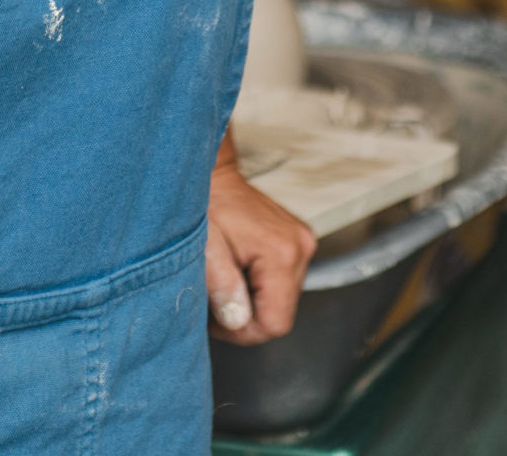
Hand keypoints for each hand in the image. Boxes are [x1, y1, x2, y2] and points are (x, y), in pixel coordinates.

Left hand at [204, 140, 316, 345]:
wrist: (212, 173)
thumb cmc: (205, 203)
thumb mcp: (204, 247)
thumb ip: (221, 285)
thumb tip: (236, 321)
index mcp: (281, 252)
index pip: (276, 322)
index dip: (244, 332)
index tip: (218, 318)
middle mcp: (300, 247)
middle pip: (281, 313)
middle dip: (247, 315)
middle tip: (217, 298)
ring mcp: (302, 243)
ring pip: (283, 300)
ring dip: (253, 300)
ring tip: (227, 278)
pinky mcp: (297, 241)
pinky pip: (283, 282)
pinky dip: (260, 285)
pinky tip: (239, 269)